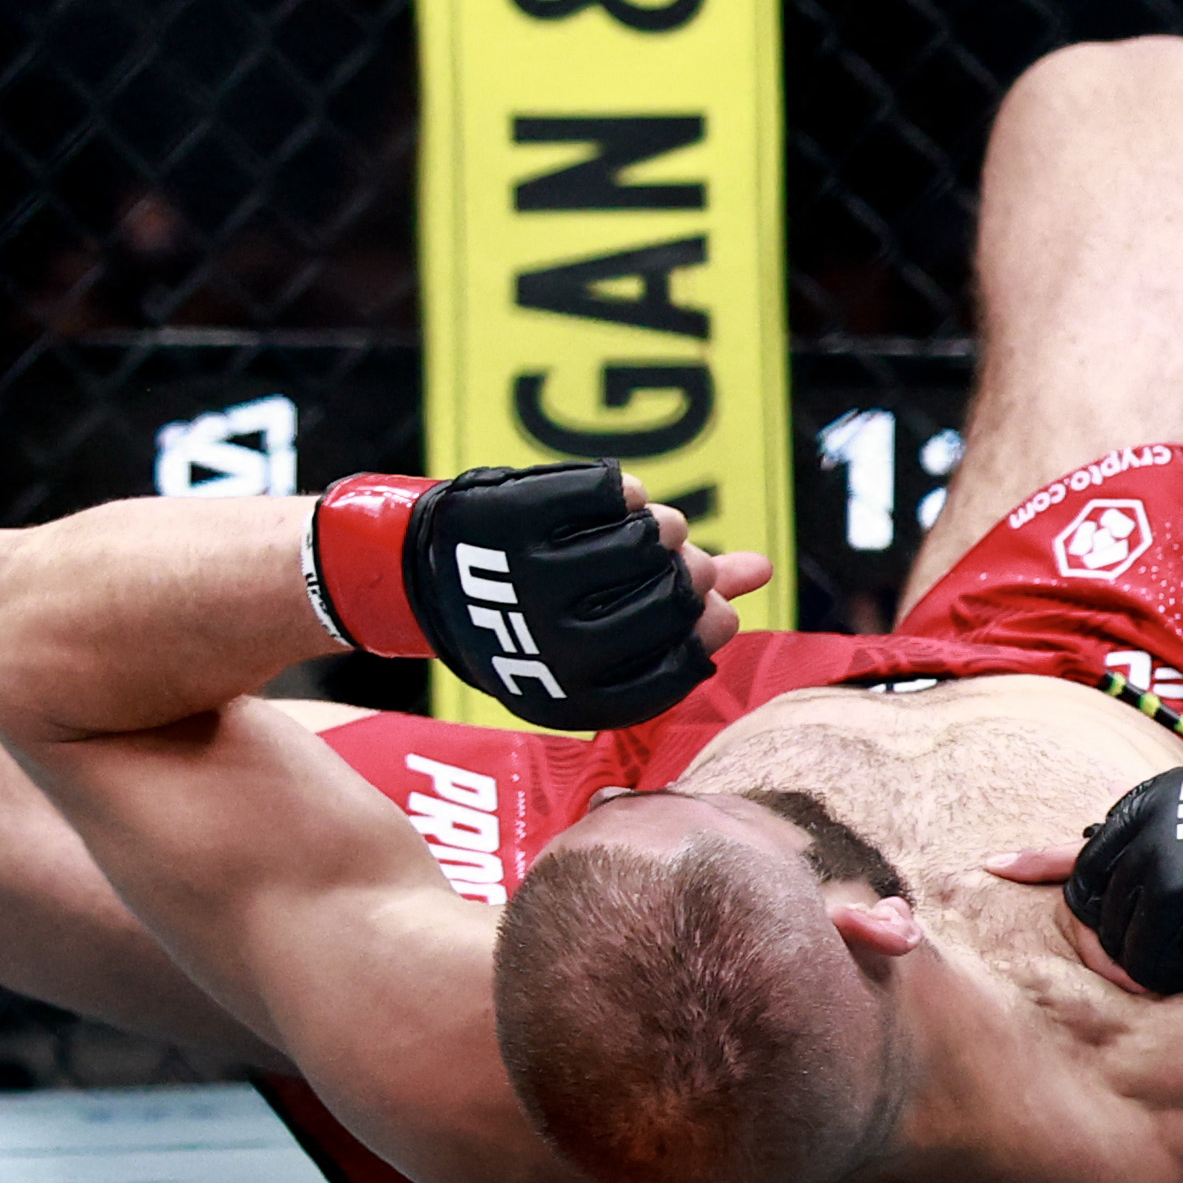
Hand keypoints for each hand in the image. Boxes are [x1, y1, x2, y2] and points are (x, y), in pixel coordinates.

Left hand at [307, 464, 767, 732]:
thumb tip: (758, 570)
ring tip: (656, 528)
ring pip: (645, 541)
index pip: (679, 665)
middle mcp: (551, 642)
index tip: (706, 608)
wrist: (424, 579)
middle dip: (693, 574)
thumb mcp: (595, 635)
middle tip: (685, 560)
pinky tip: (622, 500)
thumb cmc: (525, 613)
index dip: (707, 633)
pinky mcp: (512, 518)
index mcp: (572, 690)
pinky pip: (604, 493)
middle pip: (672, 597)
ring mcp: (528, 577)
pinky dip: (624, 491)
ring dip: (664, 528)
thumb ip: (677, 608)